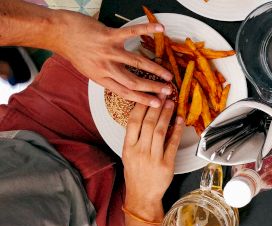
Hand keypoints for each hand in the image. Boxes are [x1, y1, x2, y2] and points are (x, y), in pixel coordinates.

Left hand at [53, 11, 172, 106]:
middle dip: (153, 88)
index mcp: (101, 78)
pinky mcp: (109, 36)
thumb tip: (121, 80)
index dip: (143, 99)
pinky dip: (147, 29)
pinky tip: (160, 29)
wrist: (58, 33)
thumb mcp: (88, 69)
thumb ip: (105, 75)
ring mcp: (108, 51)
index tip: (157, 104)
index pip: (125, 92)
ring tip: (168, 74)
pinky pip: (131, 33)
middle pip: (134, 82)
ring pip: (136, 63)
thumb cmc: (73, 50)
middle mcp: (106, 67)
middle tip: (168, 91)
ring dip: (155, 69)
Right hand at [122, 100, 182, 218]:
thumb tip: (145, 116)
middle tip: (163, 94)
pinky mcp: (166, 165)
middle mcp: (139, 151)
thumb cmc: (136, 174)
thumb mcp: (129, 155)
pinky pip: (173, 144)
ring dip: (167, 115)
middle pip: (148, 124)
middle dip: (156, 106)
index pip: (133, 122)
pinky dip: (177, 131)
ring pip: (160, 131)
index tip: (148, 95)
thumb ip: (135, 137)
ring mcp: (153, 158)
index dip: (141, 106)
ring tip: (171, 103)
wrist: (142, 196)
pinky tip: (180, 120)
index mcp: (128, 148)